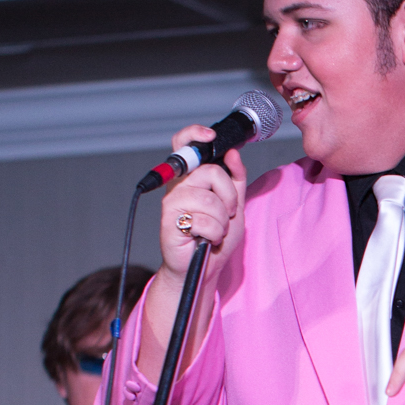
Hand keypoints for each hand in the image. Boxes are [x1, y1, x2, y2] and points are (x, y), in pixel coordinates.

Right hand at [140, 128, 248, 376]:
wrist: (204, 270)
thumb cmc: (216, 238)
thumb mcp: (235, 205)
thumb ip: (236, 179)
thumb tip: (233, 153)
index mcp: (191, 178)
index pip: (184, 144)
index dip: (194, 134)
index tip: (210, 136)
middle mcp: (178, 187)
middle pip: (210, 172)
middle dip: (228, 197)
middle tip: (226, 214)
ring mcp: (171, 204)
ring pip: (210, 199)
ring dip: (222, 221)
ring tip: (215, 231)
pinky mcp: (169, 223)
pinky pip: (203, 220)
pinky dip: (213, 234)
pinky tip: (205, 240)